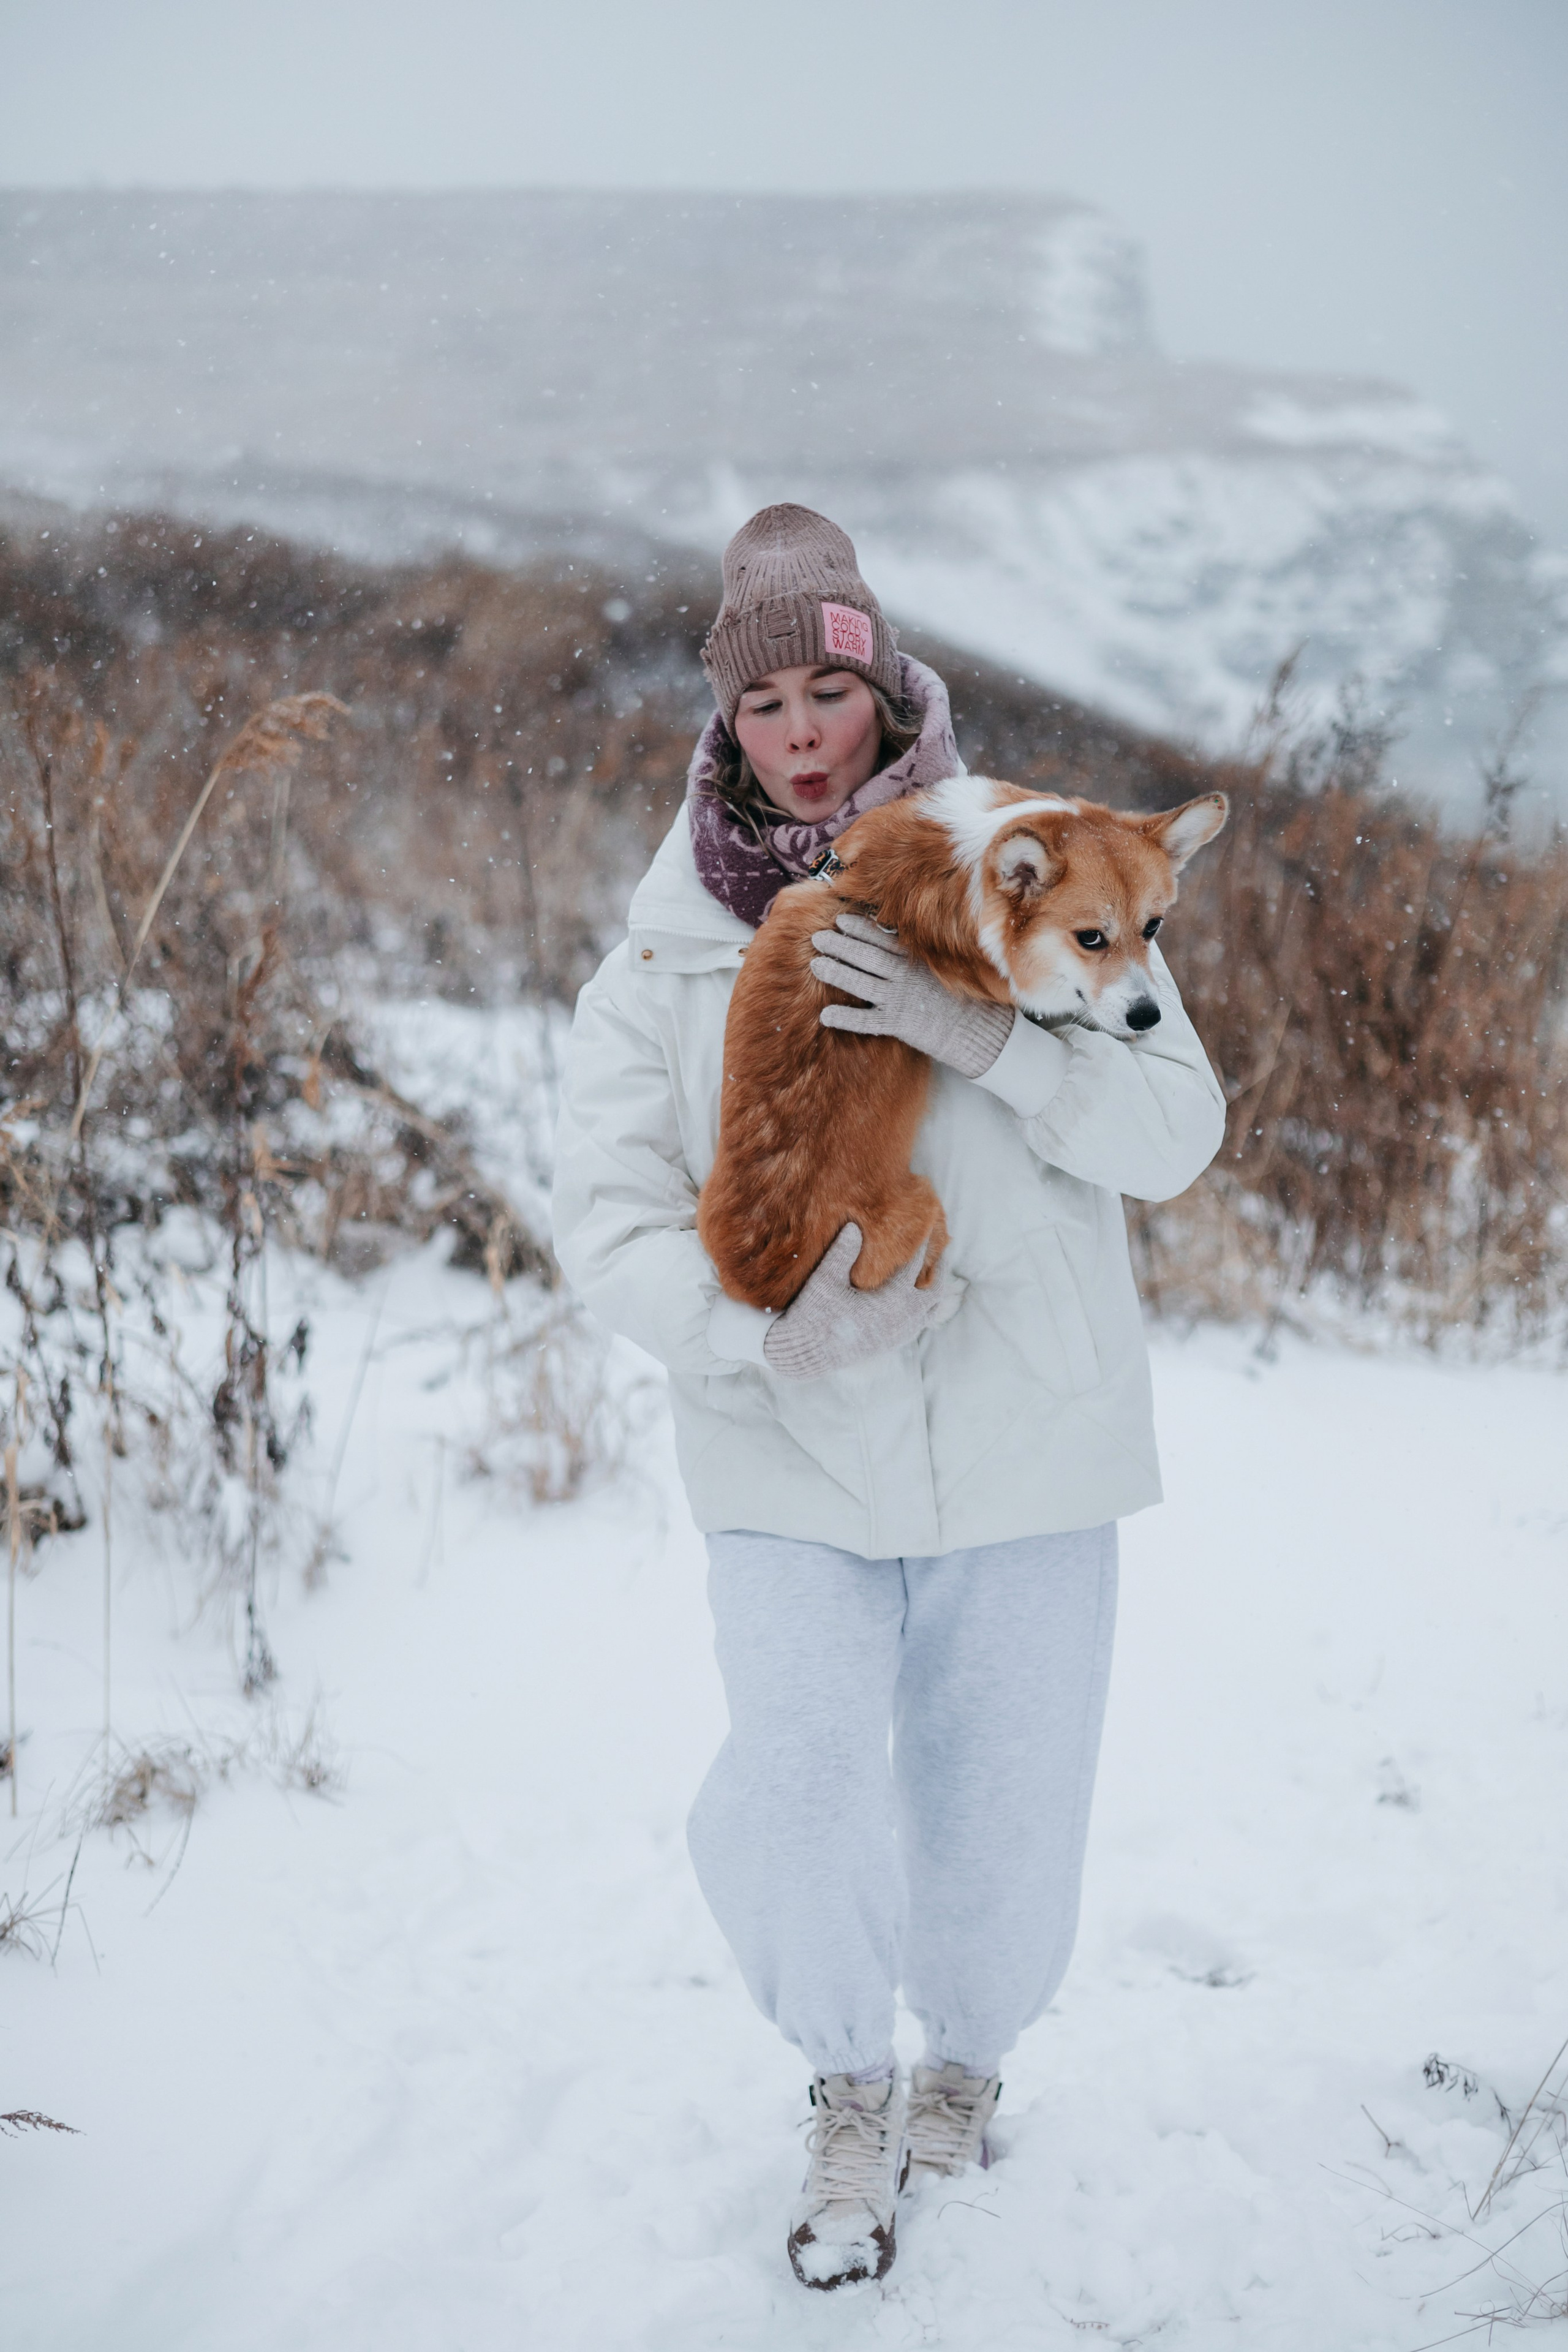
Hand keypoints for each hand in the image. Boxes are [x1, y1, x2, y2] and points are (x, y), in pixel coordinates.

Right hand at [762, 1223, 959, 1379]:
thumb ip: (842, 1252)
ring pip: (930, 1310)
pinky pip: (919, 1323)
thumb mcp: (826, 1279)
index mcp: (891, 1300)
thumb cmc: (814, 1314)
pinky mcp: (892, 1344)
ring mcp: (900, 1334)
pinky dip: (923, 1307)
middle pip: (935, 1289)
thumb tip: (854, 1226)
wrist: (806, 1354)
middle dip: (940, 1267)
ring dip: (933, 1289)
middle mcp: (902, 1319)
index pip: (915, 1264)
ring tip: (932, 1271)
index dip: (921, 1243)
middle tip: (942, 1247)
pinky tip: (914, 1297)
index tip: (926, 1225)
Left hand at [811, 913, 1013, 1078]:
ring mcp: (900, 999)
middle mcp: (906, 976)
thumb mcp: (945, 970)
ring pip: (861, 983)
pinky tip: (825, 1017)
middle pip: (867, 956)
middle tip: (817, 937)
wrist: (980, 1032)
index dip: (860, 928)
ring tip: (816, 965)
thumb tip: (899, 941)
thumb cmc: (964, 1000)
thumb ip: (922, 957)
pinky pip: (866, 1021)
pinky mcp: (899, 1024)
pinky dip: (845, 1019)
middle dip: (841, 945)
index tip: (841, 920)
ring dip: (837, 972)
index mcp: (917, 960)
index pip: (884, 939)